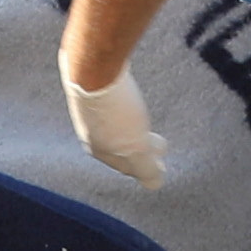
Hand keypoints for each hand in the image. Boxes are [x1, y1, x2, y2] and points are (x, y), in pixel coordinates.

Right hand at [62, 67, 167, 188]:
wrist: (91, 67)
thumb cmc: (114, 110)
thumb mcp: (136, 148)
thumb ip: (145, 168)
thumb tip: (156, 183)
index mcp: (98, 149)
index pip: (126, 164)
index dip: (145, 165)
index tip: (161, 162)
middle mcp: (90, 129)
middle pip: (119, 144)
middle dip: (139, 148)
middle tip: (159, 144)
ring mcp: (89, 106)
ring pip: (114, 122)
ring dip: (131, 127)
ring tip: (145, 121)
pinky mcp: (92, 83)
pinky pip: (112, 100)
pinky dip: (124, 105)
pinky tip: (130, 96)